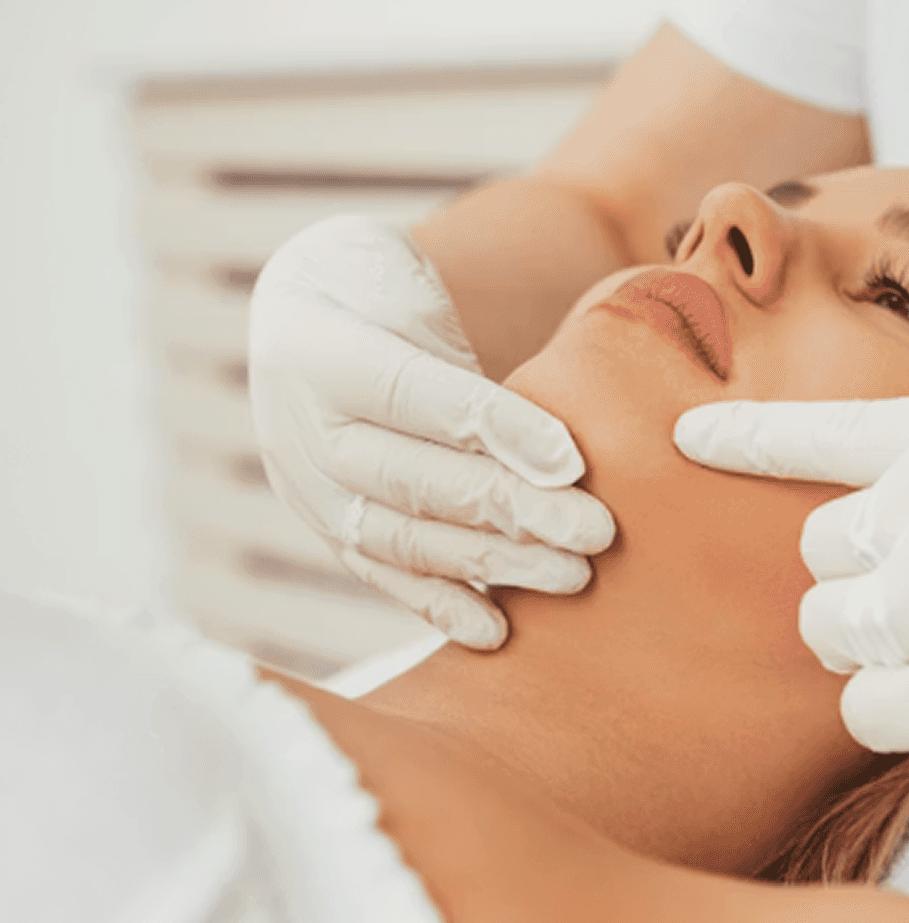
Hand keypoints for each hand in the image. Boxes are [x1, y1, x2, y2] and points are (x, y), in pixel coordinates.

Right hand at [248, 214, 614, 647]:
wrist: (300, 314)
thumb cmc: (378, 293)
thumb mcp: (413, 293)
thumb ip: (466, 364)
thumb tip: (561, 454)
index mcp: (323, 349)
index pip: (420, 396)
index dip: (499, 430)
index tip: (572, 462)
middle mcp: (303, 425)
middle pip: (415, 478)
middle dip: (512, 510)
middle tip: (594, 533)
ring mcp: (304, 484)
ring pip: (401, 536)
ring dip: (490, 562)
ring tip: (569, 576)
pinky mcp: (321, 526)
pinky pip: (379, 573)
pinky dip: (439, 603)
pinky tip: (494, 629)